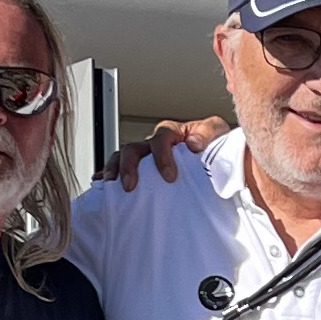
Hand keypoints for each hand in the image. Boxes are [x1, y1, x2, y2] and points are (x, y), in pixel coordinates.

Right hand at [105, 117, 224, 188]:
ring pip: (122, 158)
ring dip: (114, 170)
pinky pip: (119, 171)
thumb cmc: (215, 147)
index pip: (161, 137)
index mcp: (173, 134)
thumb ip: (208, 133)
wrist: (218, 162)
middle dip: (129, 166)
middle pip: (133, 148)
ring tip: (112, 185)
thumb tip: (193, 143)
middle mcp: (154, 145)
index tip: (169, 176)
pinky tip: (102, 186)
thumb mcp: (218, 134)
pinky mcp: (142, 173)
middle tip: (131, 185)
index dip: (162, 155)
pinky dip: (108, 176)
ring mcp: (145, 159)